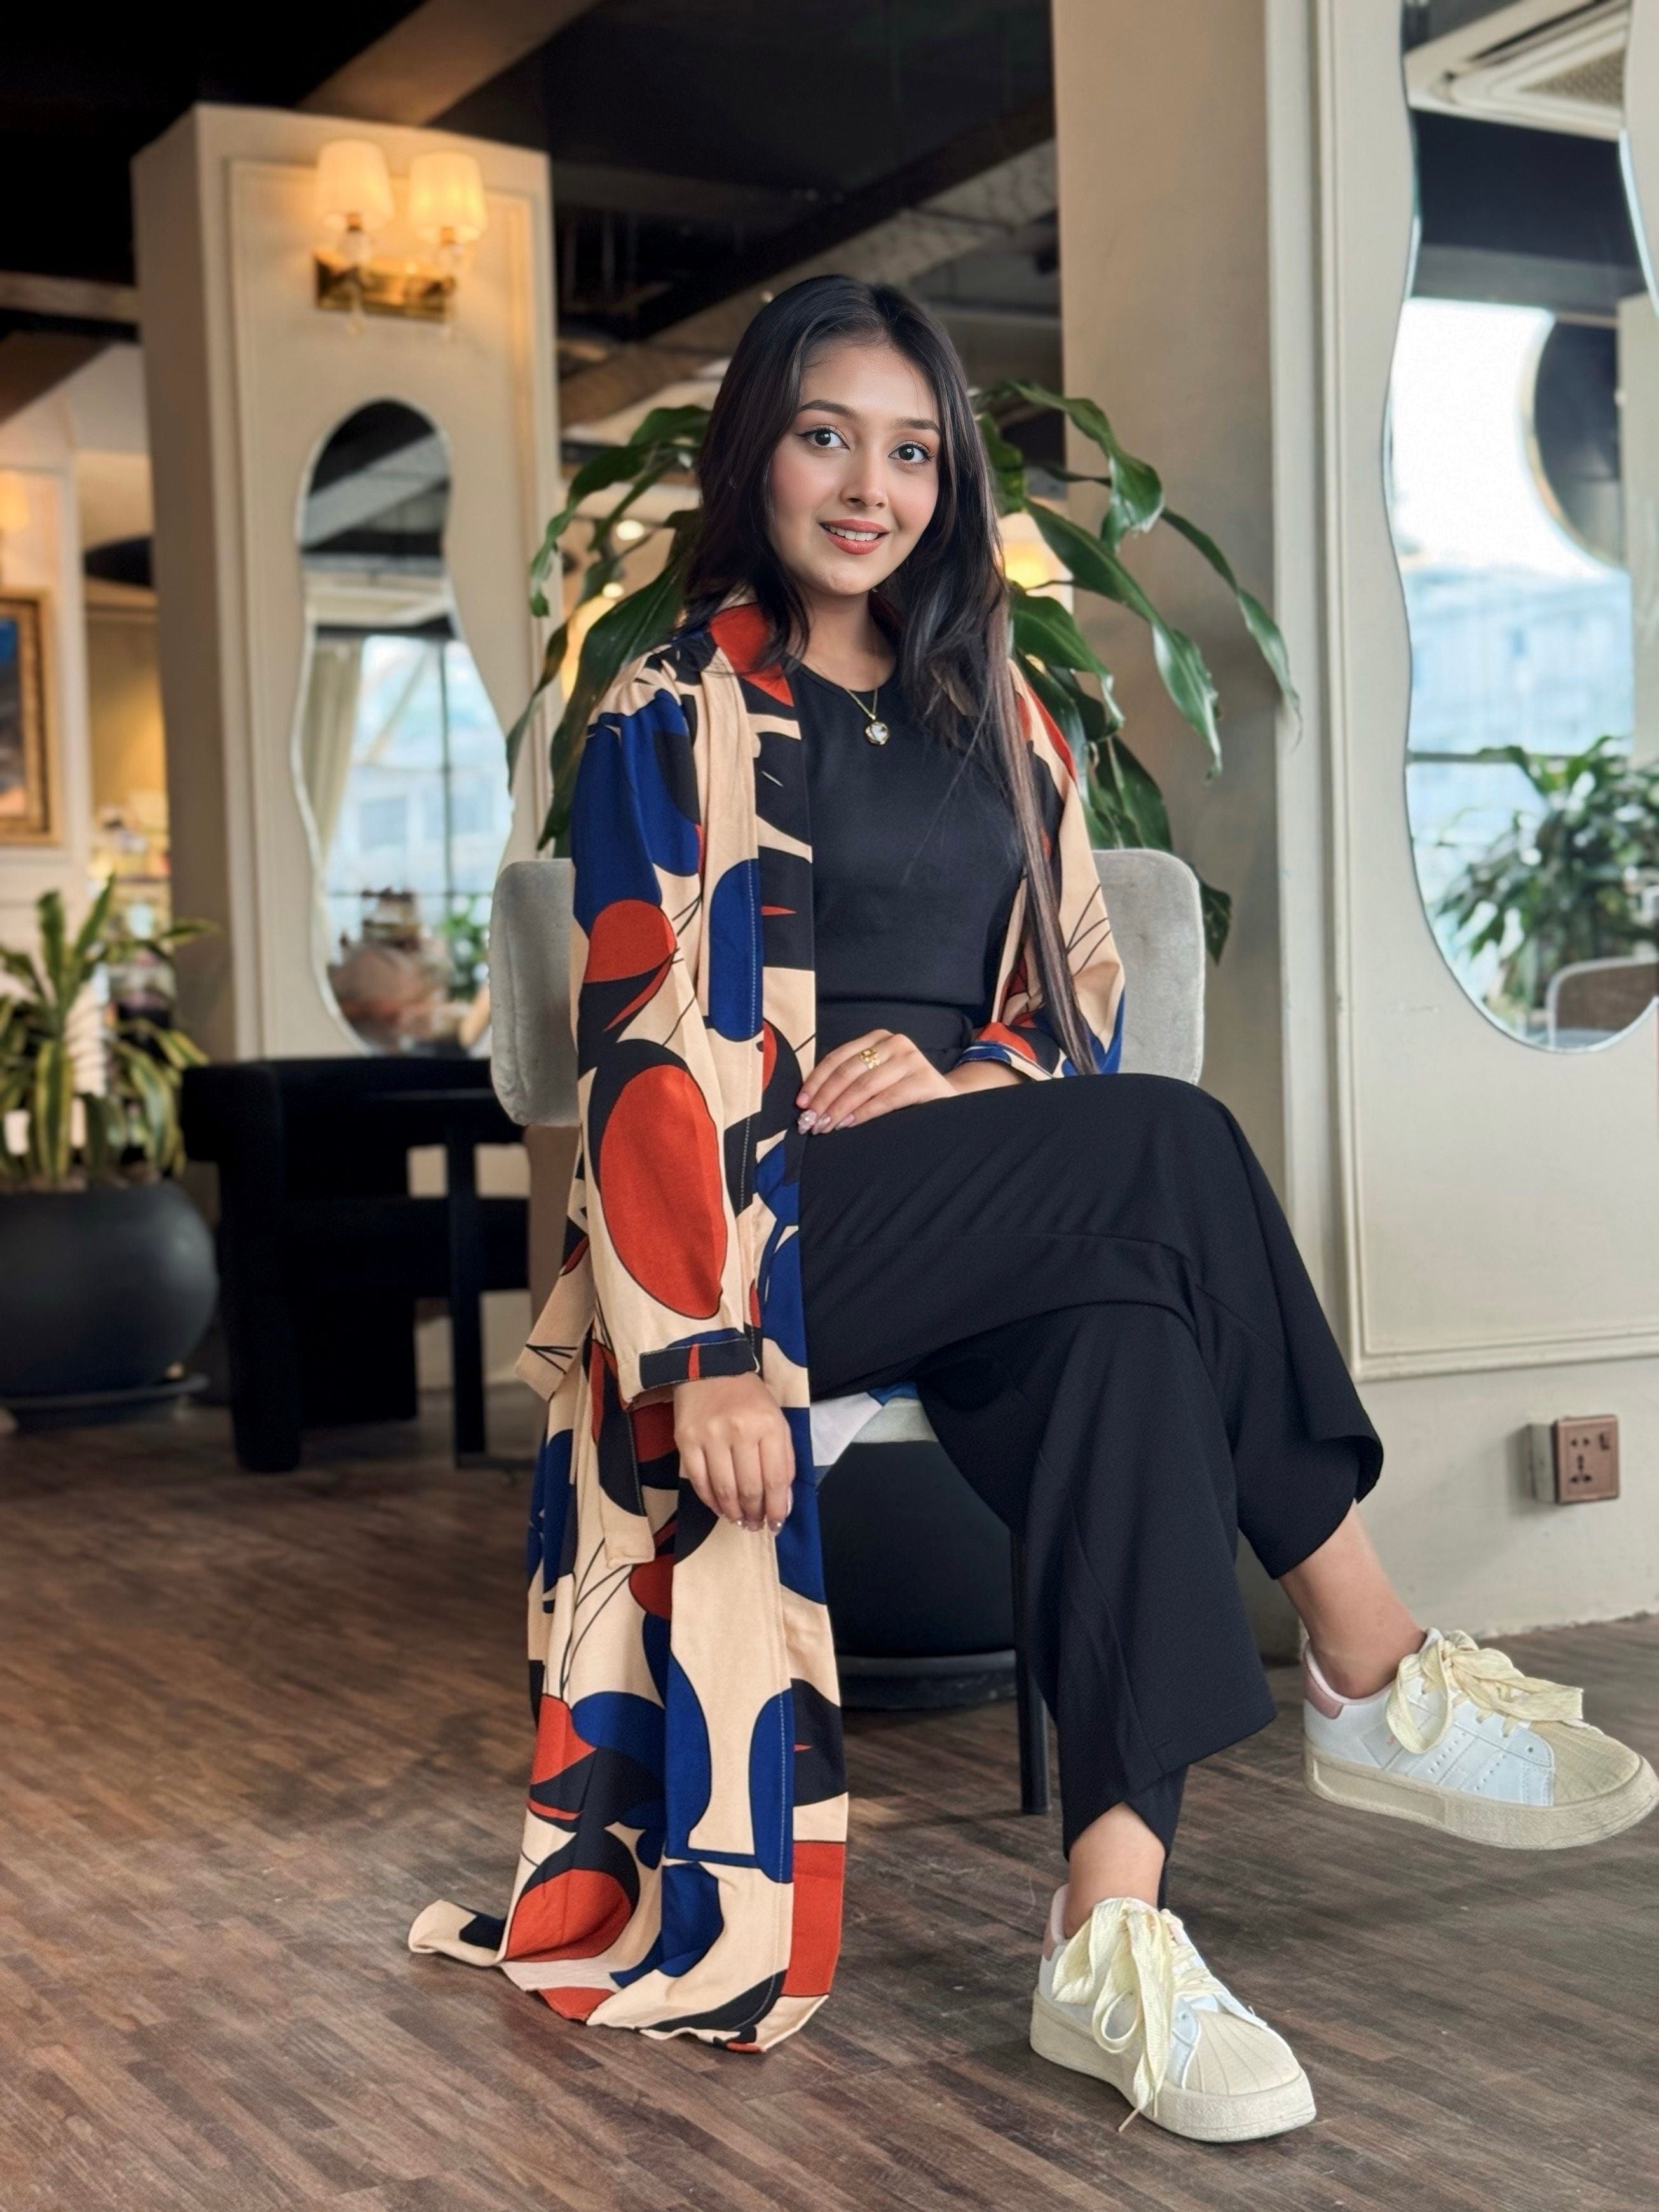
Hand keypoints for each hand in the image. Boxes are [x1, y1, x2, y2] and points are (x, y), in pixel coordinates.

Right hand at [673, 1372, 794, 1531]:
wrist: (710, 1366)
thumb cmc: (749, 1397)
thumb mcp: (777, 1420)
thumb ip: (783, 1460)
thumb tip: (782, 1502)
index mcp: (769, 1425)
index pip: (775, 1479)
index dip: (777, 1509)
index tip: (776, 1524)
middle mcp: (740, 1431)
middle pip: (749, 1488)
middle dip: (755, 1514)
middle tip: (756, 1524)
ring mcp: (710, 1435)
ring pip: (723, 1489)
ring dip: (733, 1513)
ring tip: (739, 1520)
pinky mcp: (686, 1440)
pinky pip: (698, 1481)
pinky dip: (710, 1501)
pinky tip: (719, 1507)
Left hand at [796, 1029, 954, 1130]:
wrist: (945, 1097)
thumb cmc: (903, 1090)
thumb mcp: (875, 1077)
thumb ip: (850, 1079)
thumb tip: (811, 1100)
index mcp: (876, 1038)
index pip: (837, 1058)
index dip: (816, 1082)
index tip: (801, 1103)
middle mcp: (894, 1042)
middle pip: (848, 1072)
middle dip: (824, 1099)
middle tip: (809, 1121)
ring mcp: (911, 1059)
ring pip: (864, 1086)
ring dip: (839, 1109)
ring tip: (824, 1126)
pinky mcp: (923, 1079)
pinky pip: (885, 1099)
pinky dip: (863, 1113)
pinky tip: (848, 1124)